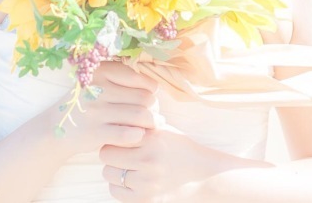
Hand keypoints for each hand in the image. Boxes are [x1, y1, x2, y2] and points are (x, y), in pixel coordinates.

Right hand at [52, 61, 160, 154]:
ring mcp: (95, 111)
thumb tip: (156, 88)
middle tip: (153, 114)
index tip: (148, 97)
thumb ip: (123, 79)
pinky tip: (138, 136)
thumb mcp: (98, 83)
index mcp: (99, 71)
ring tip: (151, 126)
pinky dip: (139, 136)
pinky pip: (130, 135)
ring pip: (141, 116)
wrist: (57, 128)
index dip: (150, 89)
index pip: (139, 78)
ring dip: (151, 123)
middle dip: (154, 108)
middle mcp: (96, 88)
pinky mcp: (95, 132)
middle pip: (144, 98)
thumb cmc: (87, 104)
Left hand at [99, 127, 215, 201]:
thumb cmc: (180, 149)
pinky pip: (116, 192)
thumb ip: (139, 122)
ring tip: (126, 168)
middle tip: (120, 155)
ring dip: (114, 171)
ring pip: (109, 174)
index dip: (114, 137)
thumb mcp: (163, 130)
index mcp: (152, 139)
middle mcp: (149, 160)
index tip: (120, 140)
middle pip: (106, 155)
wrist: (206, 177)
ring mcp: (148, 183)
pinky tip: (131, 182)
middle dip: (111, 154)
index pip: (113, 136)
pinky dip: (119, 187)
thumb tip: (112, 116)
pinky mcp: (147, 200)